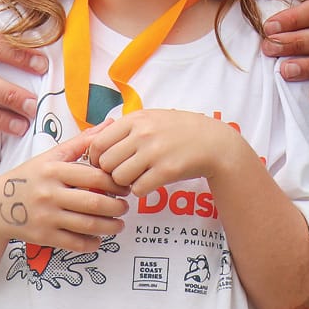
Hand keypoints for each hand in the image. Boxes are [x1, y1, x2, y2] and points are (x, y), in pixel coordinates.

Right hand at [0, 125, 127, 251]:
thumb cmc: (29, 178)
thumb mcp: (51, 156)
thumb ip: (81, 142)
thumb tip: (109, 124)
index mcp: (54, 170)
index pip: (94, 176)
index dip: (115, 182)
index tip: (124, 186)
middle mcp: (50, 193)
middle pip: (94, 202)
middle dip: (117, 207)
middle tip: (125, 207)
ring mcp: (46, 216)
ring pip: (87, 225)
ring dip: (110, 227)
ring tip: (119, 224)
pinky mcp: (43, 236)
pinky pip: (74, 243)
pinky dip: (92, 243)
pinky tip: (99, 239)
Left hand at [89, 109, 245, 198]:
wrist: (214, 142)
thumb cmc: (180, 131)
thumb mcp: (152, 118)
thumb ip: (126, 128)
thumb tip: (93, 144)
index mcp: (136, 118)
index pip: (98, 143)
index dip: (98, 158)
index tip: (107, 164)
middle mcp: (143, 133)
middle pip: (106, 163)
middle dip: (111, 173)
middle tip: (123, 174)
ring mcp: (154, 152)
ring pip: (119, 178)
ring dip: (126, 183)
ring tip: (138, 178)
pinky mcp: (166, 171)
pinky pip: (138, 189)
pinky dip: (141, 190)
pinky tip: (151, 182)